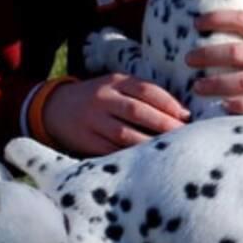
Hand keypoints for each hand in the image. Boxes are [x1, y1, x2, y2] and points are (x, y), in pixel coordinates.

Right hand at [43, 74, 189, 154]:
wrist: (55, 108)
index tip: (187, 116)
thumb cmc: (99, 98)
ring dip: (149, 143)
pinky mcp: (86, 140)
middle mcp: (103, 98)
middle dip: (163, 124)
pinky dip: (130, 155)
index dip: (168, 103)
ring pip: (124, 133)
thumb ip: (141, 94)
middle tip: (184, 135)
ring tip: (168, 150)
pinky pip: (110, 150)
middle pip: (137, 111)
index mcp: (115, 82)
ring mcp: (93, 120)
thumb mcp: (116, 86)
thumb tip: (180, 112)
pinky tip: (147, 160)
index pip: (146, 90)